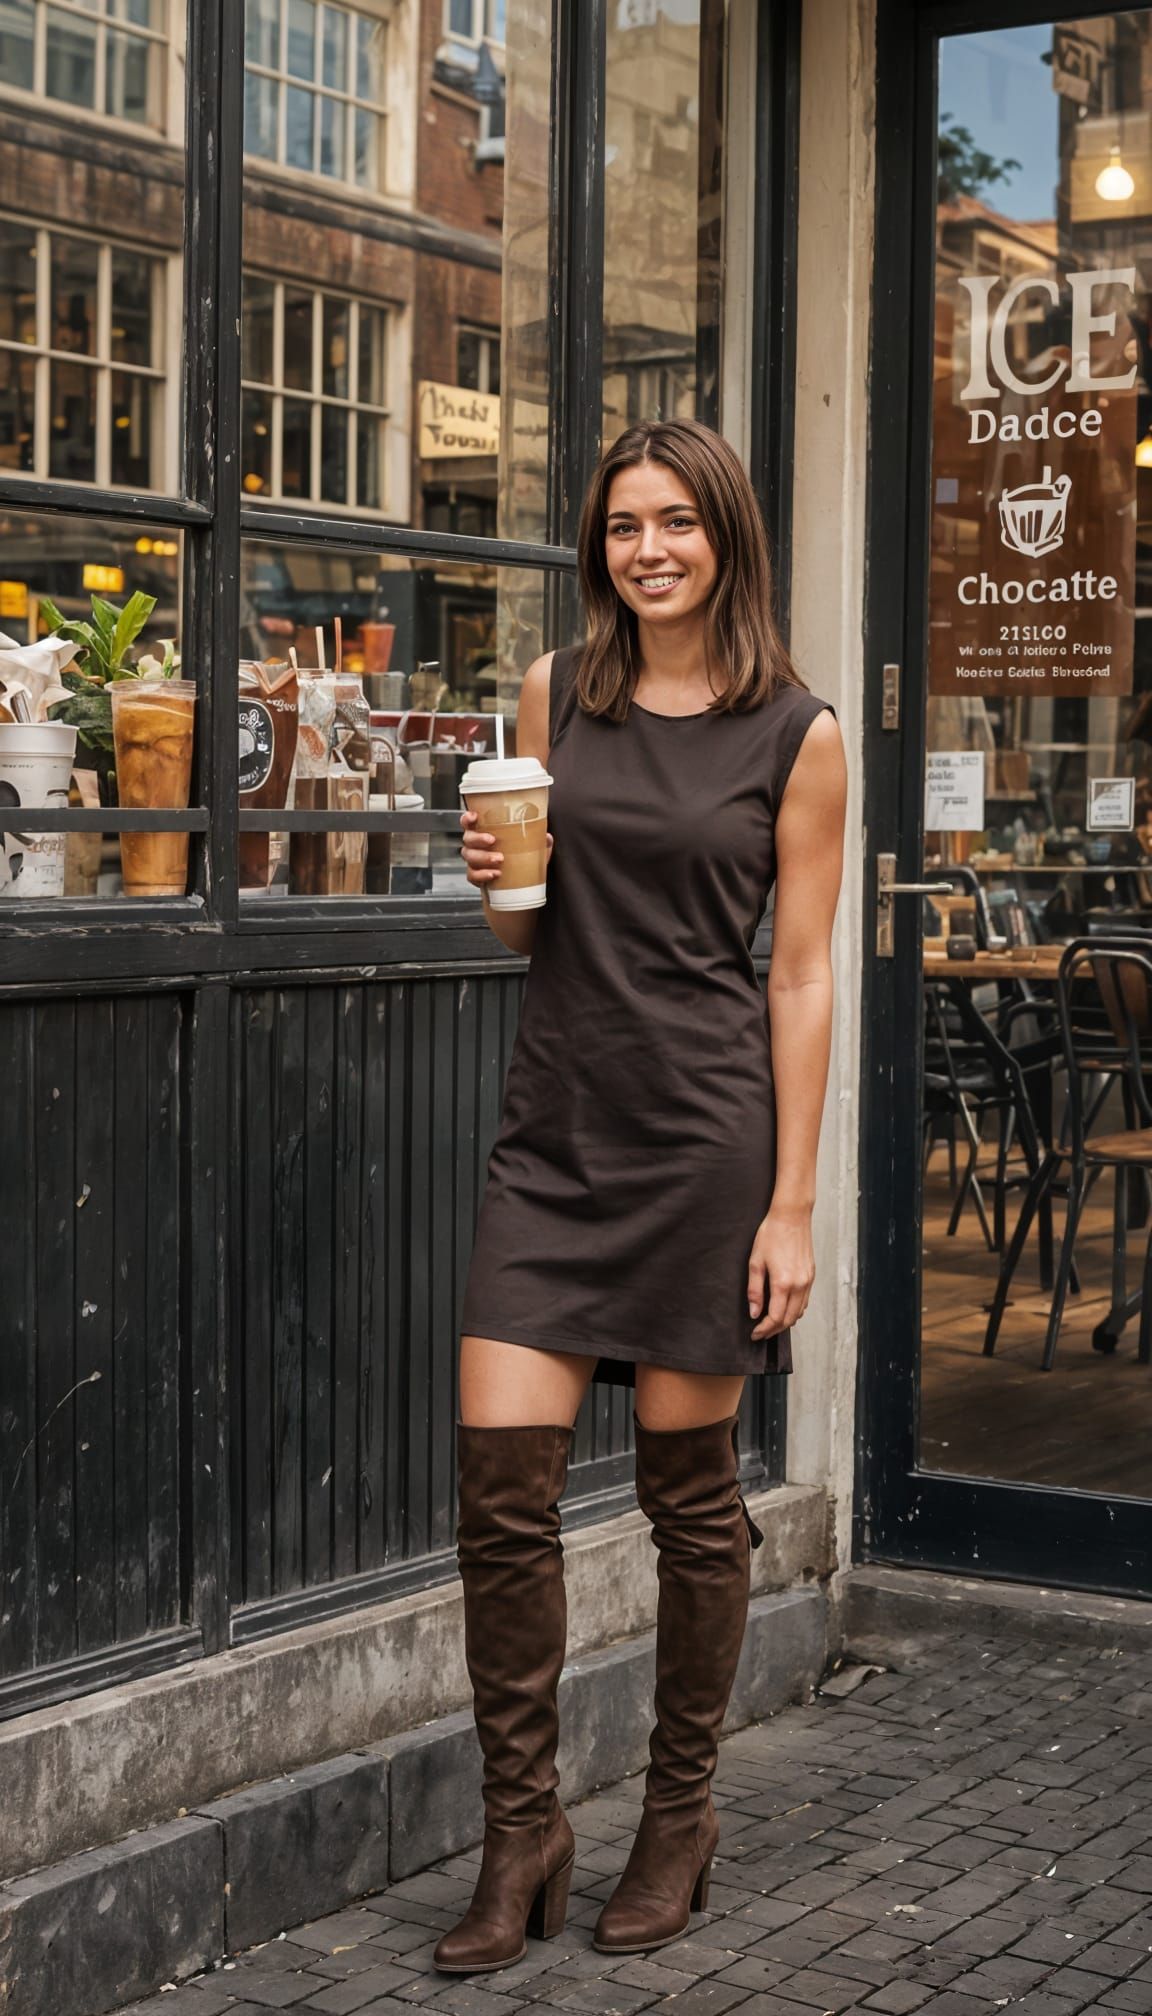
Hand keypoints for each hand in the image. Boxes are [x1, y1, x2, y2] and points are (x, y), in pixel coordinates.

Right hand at [459, 807, 552, 889]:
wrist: (519, 883)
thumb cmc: (520, 858)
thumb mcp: (532, 847)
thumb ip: (540, 841)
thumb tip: (547, 837)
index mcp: (483, 831)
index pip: (469, 821)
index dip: (467, 818)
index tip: (474, 817)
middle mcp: (475, 845)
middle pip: (468, 838)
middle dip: (478, 838)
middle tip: (493, 840)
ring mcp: (474, 861)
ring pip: (469, 856)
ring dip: (483, 857)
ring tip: (499, 859)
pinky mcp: (476, 876)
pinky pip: (472, 875)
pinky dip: (482, 875)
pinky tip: (495, 874)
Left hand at [747, 1205, 814, 1338]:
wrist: (792, 1217)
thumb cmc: (771, 1235)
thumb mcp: (755, 1262)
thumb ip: (754, 1290)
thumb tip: (754, 1312)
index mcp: (783, 1283)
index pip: (775, 1317)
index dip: (764, 1329)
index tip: (755, 1333)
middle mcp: (799, 1285)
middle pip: (789, 1319)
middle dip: (774, 1330)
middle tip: (761, 1333)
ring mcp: (808, 1281)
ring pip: (799, 1312)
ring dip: (785, 1321)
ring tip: (771, 1323)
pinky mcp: (811, 1275)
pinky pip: (805, 1301)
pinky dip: (795, 1310)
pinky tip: (784, 1308)